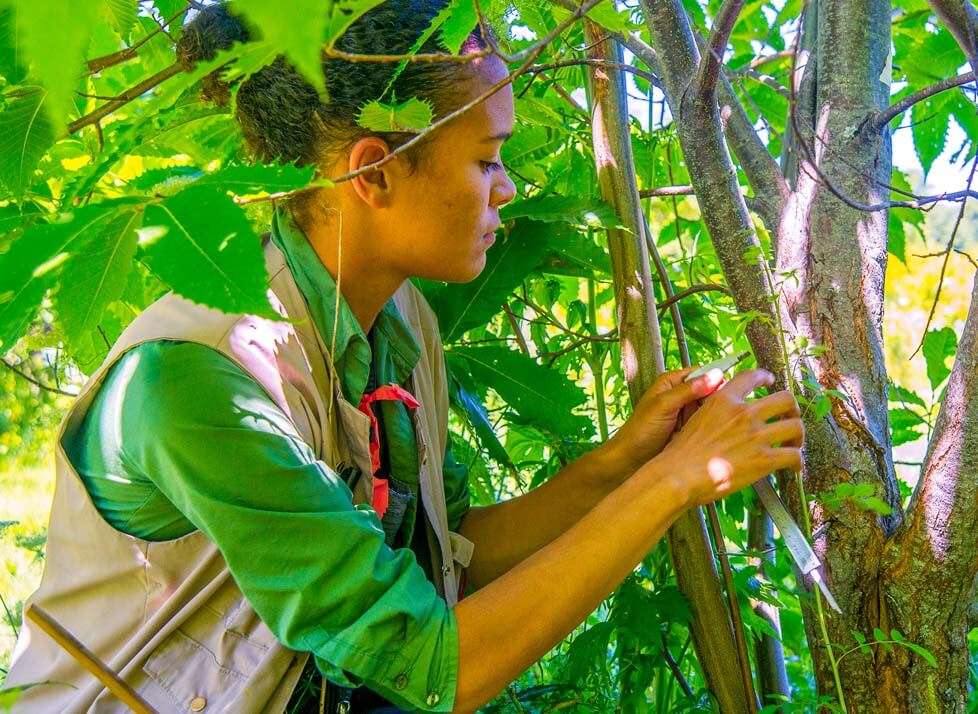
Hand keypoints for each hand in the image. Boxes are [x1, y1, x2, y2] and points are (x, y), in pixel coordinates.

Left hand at [605, 366, 726, 475]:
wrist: (631, 460)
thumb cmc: (640, 430)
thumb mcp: (663, 405)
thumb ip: (688, 390)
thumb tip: (715, 375)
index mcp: (672, 382)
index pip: (702, 372)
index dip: (717, 379)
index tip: (731, 389)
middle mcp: (681, 395)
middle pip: (710, 390)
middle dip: (719, 399)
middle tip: (729, 410)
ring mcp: (687, 413)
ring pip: (712, 408)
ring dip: (718, 414)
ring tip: (726, 423)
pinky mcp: (691, 429)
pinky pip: (708, 424)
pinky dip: (714, 427)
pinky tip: (720, 433)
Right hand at [655, 369, 802, 506]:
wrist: (680, 474)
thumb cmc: (681, 453)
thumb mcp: (695, 418)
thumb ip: (715, 411)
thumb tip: (724, 415)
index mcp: (724, 400)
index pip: (752, 377)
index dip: (765, 377)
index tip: (770, 380)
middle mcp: (743, 414)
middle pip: (785, 400)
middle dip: (792, 409)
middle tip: (789, 417)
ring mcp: (755, 436)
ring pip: (795, 427)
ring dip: (798, 436)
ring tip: (793, 444)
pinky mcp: (763, 460)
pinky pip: (793, 456)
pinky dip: (797, 462)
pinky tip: (794, 467)